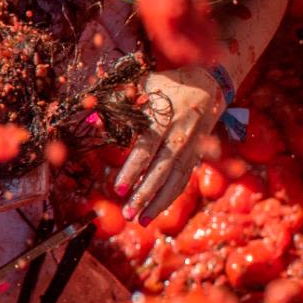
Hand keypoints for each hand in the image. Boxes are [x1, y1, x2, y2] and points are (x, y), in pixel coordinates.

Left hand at [115, 67, 224, 222]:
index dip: (133, 169)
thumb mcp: (147, 83)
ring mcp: (193, 145)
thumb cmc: (170, 83)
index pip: (147, 147)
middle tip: (128, 214)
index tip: (119, 189)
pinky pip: (185, 178)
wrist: (211, 82)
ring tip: (142, 220)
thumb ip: (121, 98)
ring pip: (177, 178)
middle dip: (145, 193)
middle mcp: (181, 133)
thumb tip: (91, 116)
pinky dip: (171, 195)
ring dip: (160, 202)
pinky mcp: (198, 153)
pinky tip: (157, 210)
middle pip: (163, 169)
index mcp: (165, 116)